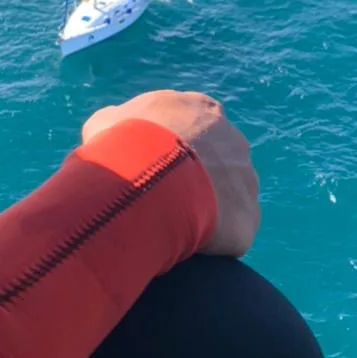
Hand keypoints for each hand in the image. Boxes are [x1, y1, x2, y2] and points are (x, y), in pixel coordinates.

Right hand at [82, 90, 259, 256]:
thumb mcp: (106, 123)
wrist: (149, 180)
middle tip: (162, 199)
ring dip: (207, 210)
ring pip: (227, 198)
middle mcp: (233, 139)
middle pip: (215, 163)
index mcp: (202, 110)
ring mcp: (246, 178)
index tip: (152, 168)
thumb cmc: (124, 144)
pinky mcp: (249, 216)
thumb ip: (118, 122)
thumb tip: (115, 127)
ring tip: (173, 225)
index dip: (171, 151)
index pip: (193, 129)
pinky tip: (188, 246)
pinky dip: (214, 241)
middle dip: (193, 180)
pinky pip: (233, 232)